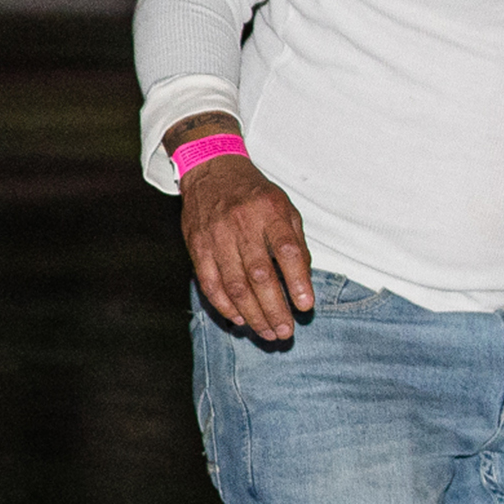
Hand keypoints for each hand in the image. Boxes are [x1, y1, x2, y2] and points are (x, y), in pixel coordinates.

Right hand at [178, 141, 314, 343]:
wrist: (211, 170)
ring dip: (252, 314)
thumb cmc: (255, 194)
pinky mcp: (197, 246)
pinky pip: (209, 282)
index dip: (298, 281)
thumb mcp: (284, 208)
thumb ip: (295, 242)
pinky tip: (239, 319)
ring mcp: (216, 236)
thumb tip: (303, 283)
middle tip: (285, 333)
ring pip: (234, 284)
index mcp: (270, 211)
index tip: (306, 306)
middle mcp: (242, 223)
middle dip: (274, 308)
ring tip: (267, 333)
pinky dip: (224, 305)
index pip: (287, 250)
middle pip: (259, 274)